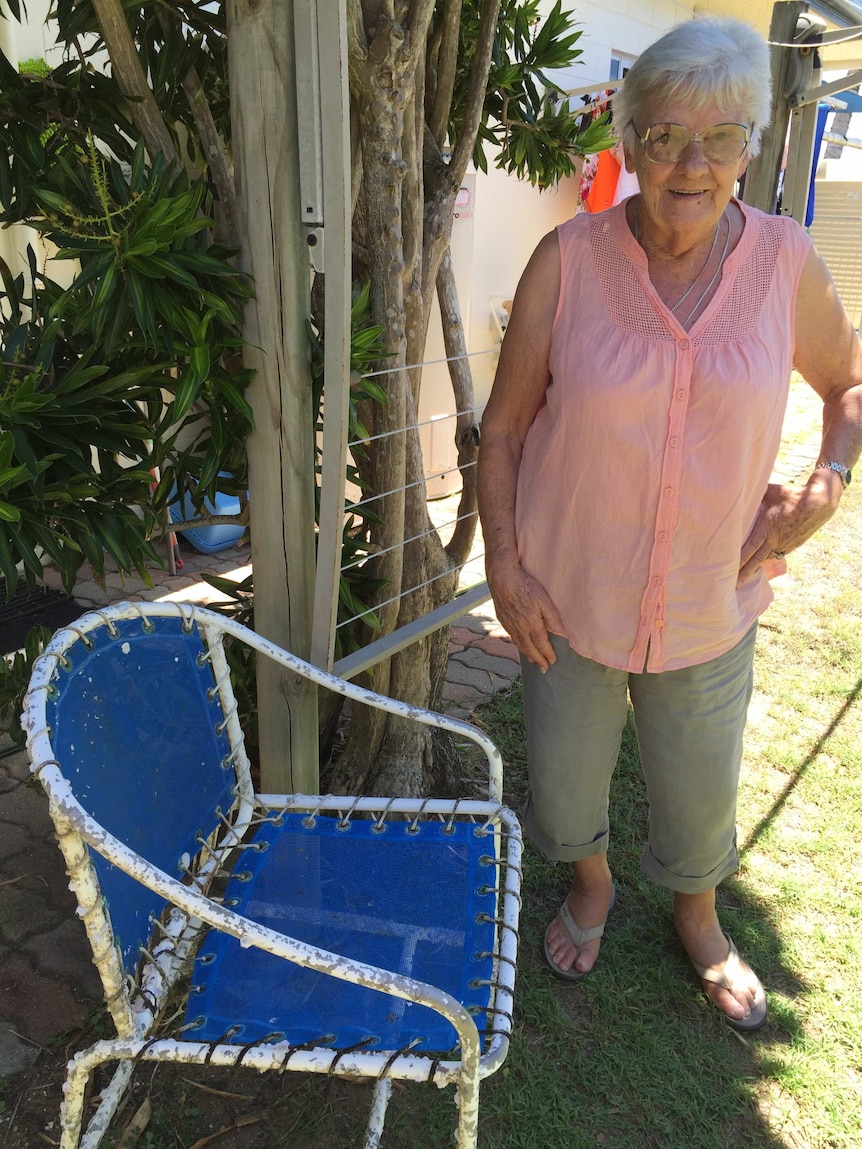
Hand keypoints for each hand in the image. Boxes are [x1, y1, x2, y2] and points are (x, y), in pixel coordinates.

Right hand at [486, 557, 565, 671]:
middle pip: (529, 648)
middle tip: (544, 669)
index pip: (541, 644)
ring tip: (533, 661)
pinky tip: (520, 644)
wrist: (502, 578)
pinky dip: (518, 644)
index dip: (547, 654)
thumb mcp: (544, 599)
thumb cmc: (525, 586)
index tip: (553, 661)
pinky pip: (511, 636)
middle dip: (538, 660)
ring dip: (527, 654)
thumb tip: (561, 633)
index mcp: (531, 624)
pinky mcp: (502, 619)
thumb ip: (552, 617)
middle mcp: (519, 627)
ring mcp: (509, 624)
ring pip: (519, 644)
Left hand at [738, 475, 841, 584]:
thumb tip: (739, 489)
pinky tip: (758, 565)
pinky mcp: (792, 546)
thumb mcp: (770, 492)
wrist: (818, 503)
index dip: (739, 560)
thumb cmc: (792, 495)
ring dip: (754, 568)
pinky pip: (775, 554)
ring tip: (742, 578)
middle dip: (744, 573)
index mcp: (767, 526)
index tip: (728, 570)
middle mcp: (775, 538)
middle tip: (733, 586)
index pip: (749, 547)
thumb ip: (754, 494)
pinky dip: (766, 560)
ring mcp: (784, 544)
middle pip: (756, 560)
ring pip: (766, 558)